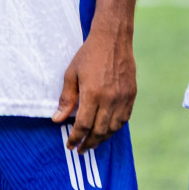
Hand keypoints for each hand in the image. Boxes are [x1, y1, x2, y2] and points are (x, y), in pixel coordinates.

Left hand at [53, 25, 136, 151]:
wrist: (113, 39)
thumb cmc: (88, 55)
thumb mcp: (71, 74)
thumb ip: (66, 99)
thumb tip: (57, 119)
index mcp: (93, 94)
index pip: (84, 125)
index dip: (76, 138)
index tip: (70, 145)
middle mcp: (110, 99)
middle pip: (100, 131)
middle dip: (89, 143)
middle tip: (81, 150)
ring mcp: (123, 98)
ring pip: (114, 128)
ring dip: (103, 139)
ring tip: (92, 142)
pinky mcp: (132, 95)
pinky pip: (124, 119)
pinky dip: (115, 128)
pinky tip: (107, 130)